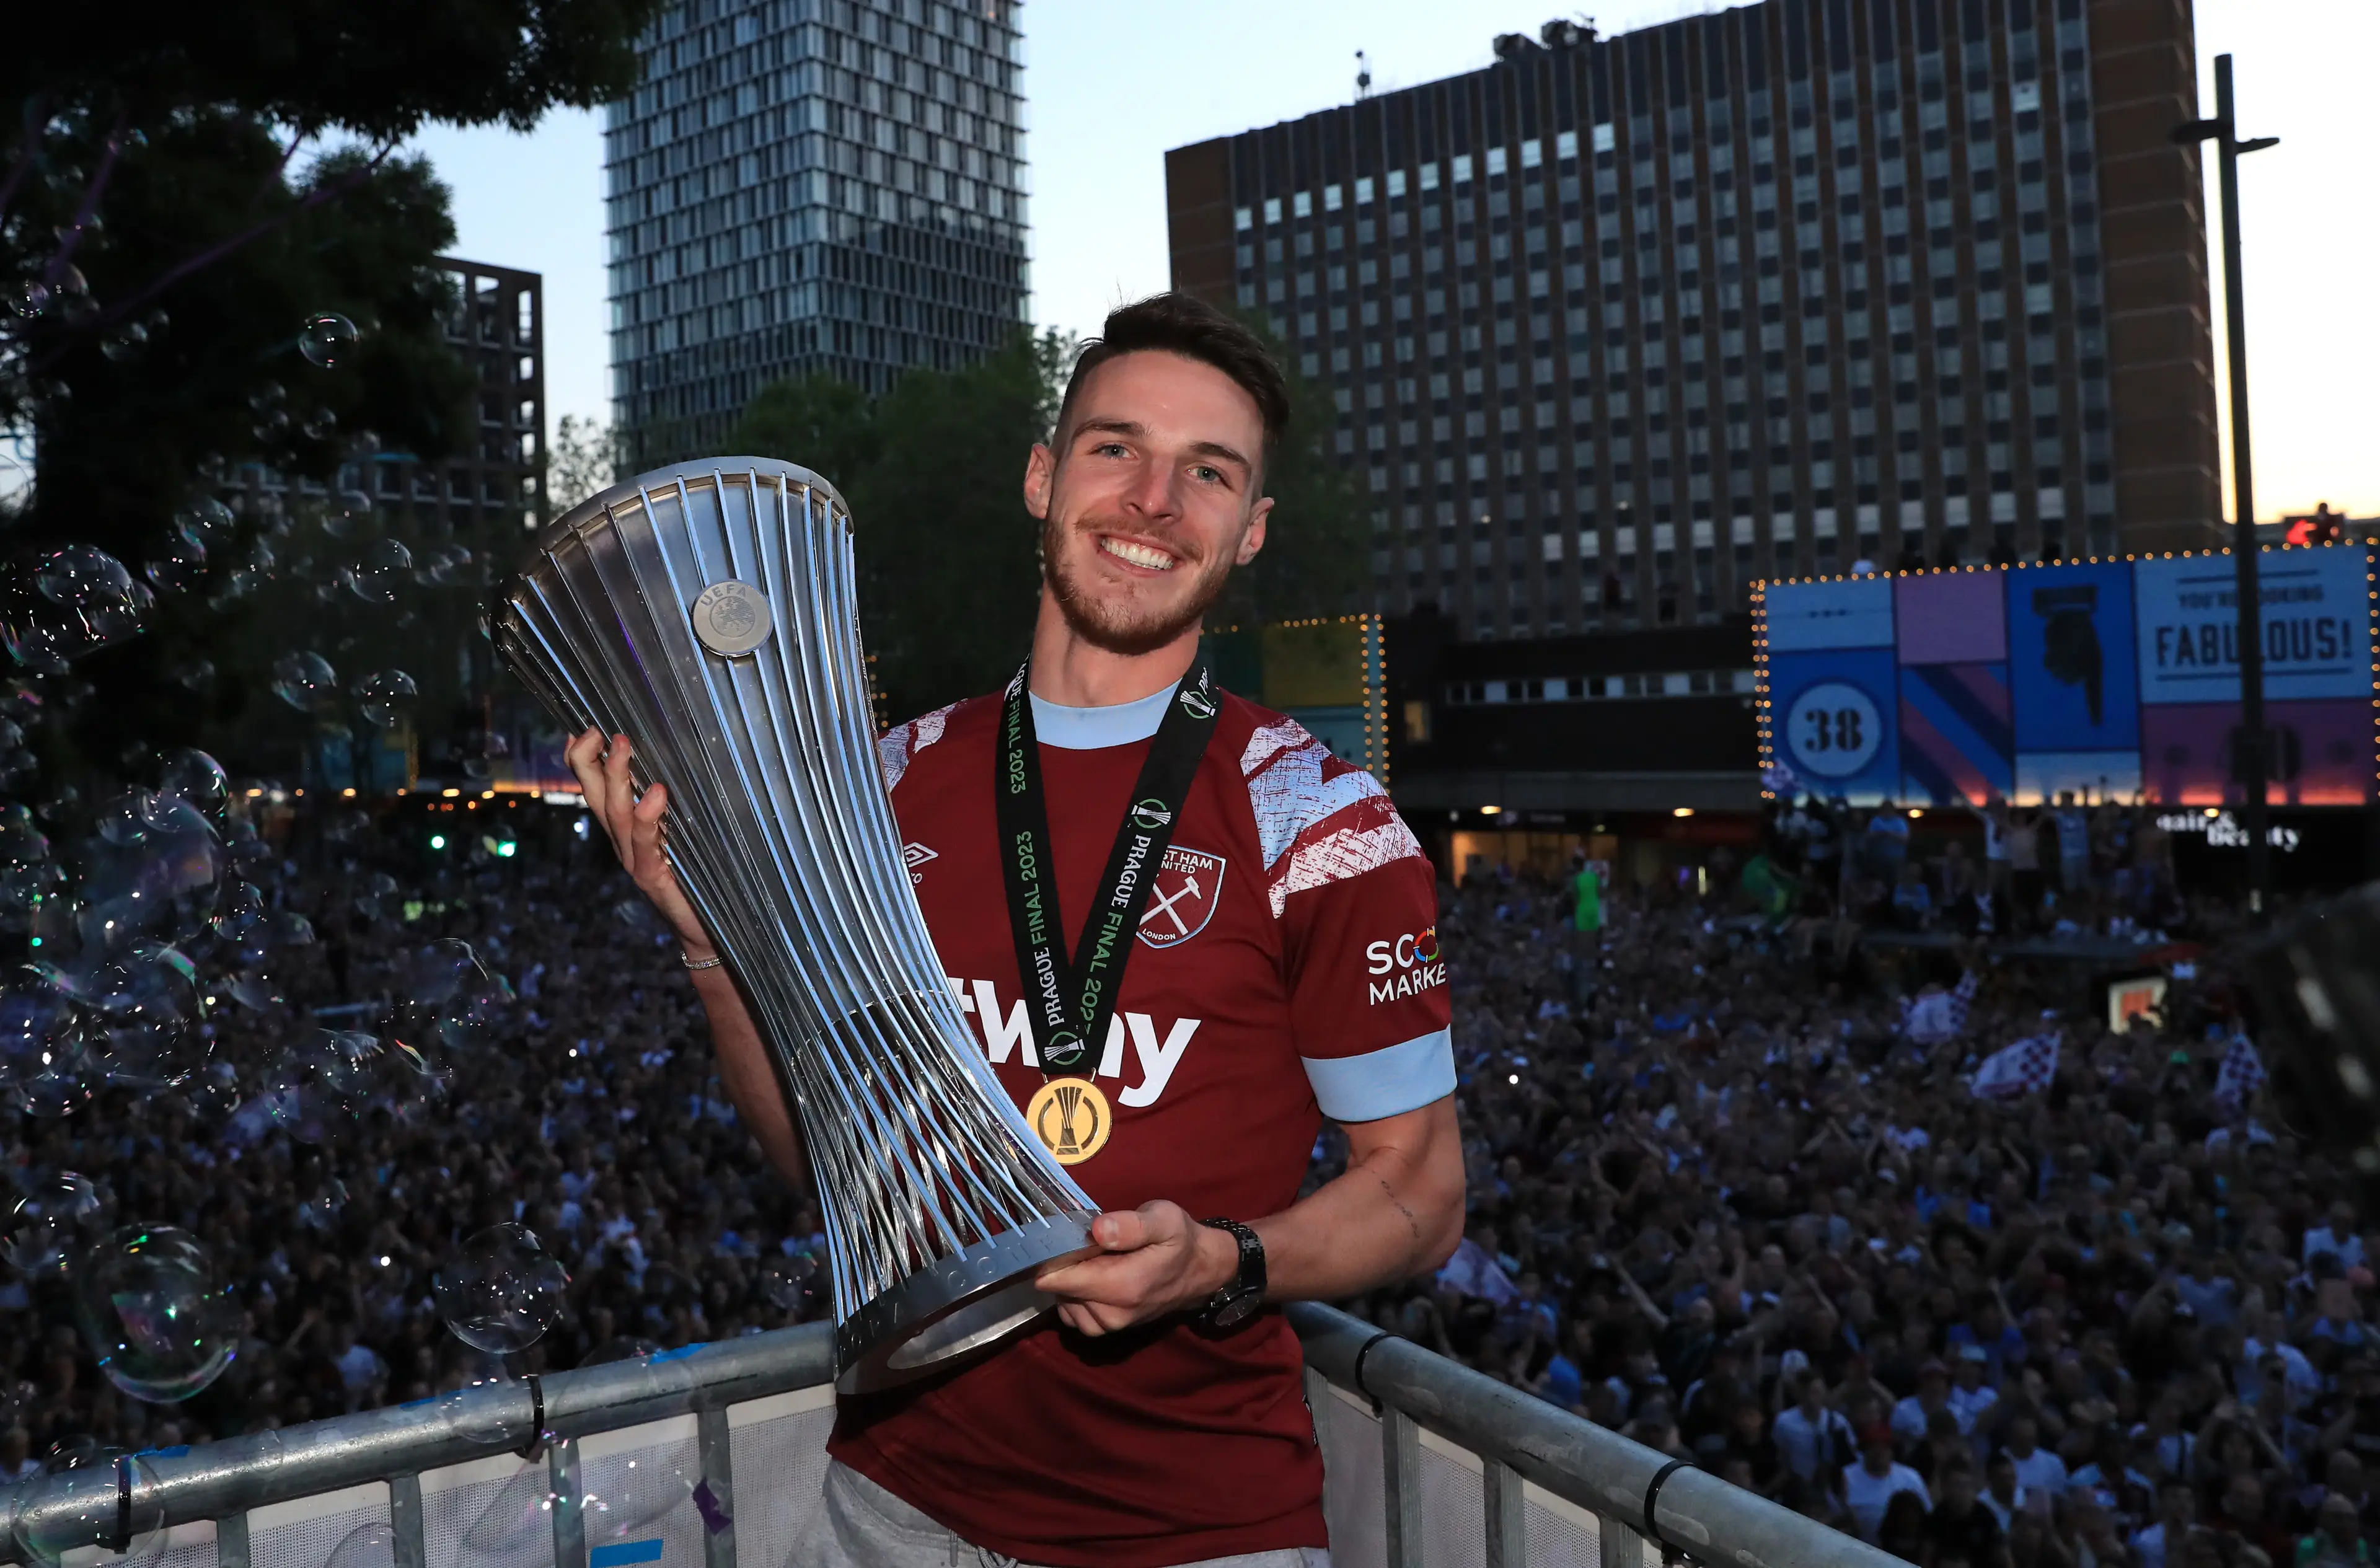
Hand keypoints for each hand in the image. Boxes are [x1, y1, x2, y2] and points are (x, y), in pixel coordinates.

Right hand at [565, 728, 712, 956]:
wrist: (704, 929)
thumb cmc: (693, 877)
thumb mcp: (675, 835)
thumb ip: (667, 807)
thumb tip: (671, 764)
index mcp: (625, 829)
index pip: (595, 791)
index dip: (583, 763)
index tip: (582, 731)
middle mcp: (623, 842)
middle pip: (597, 798)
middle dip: (590, 762)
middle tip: (596, 730)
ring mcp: (634, 860)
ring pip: (616, 814)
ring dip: (616, 779)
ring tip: (621, 747)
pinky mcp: (653, 876)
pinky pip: (645, 844)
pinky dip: (648, 818)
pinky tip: (655, 794)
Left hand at [1034, 1201, 1238, 1335]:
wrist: (1199, 1272)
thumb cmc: (1180, 1241)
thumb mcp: (1165, 1220)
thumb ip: (1132, 1225)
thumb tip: (1097, 1230)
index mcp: (1121, 1286)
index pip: (1059, 1278)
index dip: (1050, 1256)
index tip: (1055, 1236)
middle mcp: (1111, 1314)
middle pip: (1058, 1290)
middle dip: (1063, 1266)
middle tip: (1083, 1242)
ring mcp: (1108, 1325)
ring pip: (1063, 1303)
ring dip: (1068, 1282)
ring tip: (1092, 1259)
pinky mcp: (1107, 1329)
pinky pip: (1073, 1314)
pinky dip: (1074, 1296)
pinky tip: (1091, 1276)